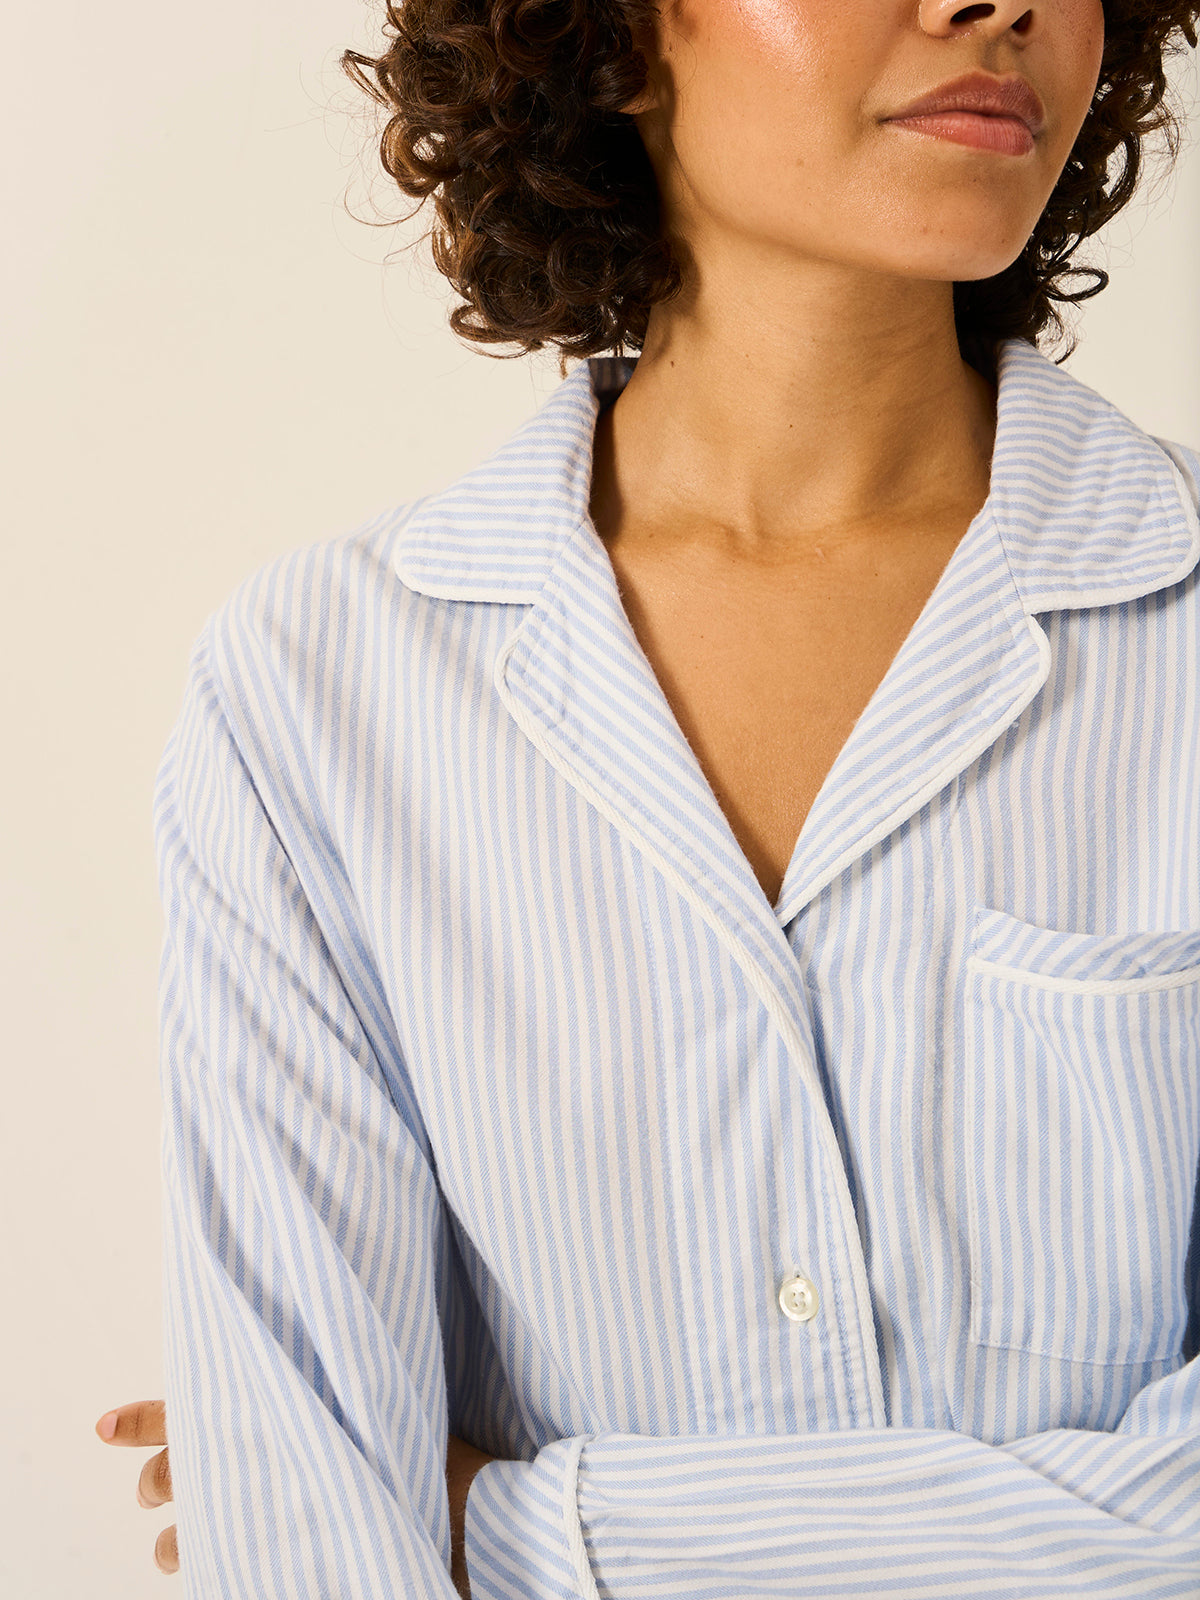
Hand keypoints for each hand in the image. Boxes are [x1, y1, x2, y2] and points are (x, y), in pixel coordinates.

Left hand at [95, 1398, 496, 1596]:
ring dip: (182, 1540)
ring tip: (166, 1551)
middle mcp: (276, 1455)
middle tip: (146, 1495)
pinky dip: (226, 1565)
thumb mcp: (373, 1399)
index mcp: (287, 1410)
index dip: (144, 1420)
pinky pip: (240, 1562)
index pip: (193, 1412)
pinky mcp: (298, 1552)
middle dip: (160, 1482)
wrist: (476, 1509)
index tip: (103, 1427)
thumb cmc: (433, 1444)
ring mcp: (285, 1507)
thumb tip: (287, 1355)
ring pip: (201, 1528)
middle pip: (187, 1470)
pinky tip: (223, 1571)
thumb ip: (331, 1382)